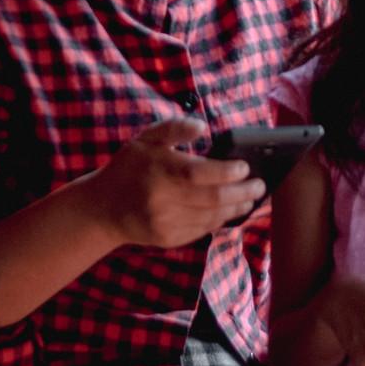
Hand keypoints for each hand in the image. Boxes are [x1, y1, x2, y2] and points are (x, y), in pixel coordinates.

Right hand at [89, 115, 264, 249]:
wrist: (103, 208)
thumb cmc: (129, 167)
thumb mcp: (145, 138)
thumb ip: (174, 128)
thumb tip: (203, 126)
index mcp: (158, 172)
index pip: (199, 174)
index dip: (226, 172)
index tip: (245, 166)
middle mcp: (162, 201)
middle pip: (211, 199)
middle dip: (241, 193)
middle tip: (260, 185)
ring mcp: (165, 223)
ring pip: (210, 218)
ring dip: (236, 208)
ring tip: (252, 198)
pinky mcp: (168, 239)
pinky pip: (202, 229)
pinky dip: (220, 220)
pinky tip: (232, 210)